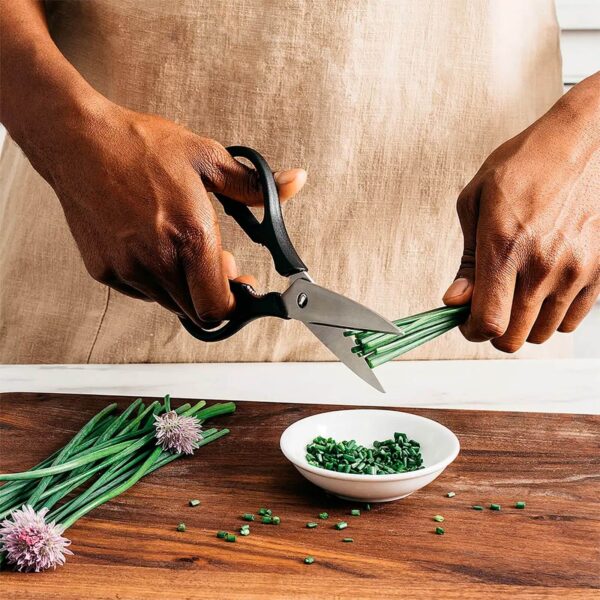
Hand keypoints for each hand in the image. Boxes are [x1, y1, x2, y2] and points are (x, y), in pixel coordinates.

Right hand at [37, 99, 306, 325]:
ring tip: (184, 247)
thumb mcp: (206, 158)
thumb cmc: (140, 146)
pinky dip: (156, 280)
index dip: (236, 304)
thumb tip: (295, 182)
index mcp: (190, 237)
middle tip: (217, 261)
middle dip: (214, 294)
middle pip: (197, 312)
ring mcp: (127, 270)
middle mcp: (157, 261)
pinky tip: (155, 246)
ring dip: (185, 286)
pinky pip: (141, 292)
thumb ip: (254, 184)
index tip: (242, 285)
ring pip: (170, 304)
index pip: (219, 307)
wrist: (76, 140)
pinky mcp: (103, 271)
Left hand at [443, 75, 599, 351]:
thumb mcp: (476, 202)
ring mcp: (576, 271)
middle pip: (514, 338)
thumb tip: (455, 300)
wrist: (586, 140)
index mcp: (504, 246)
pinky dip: (554, 316)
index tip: (467, 322)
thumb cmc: (526, 164)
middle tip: (490, 310)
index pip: (488, 321)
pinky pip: (573, 320)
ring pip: (544, 333)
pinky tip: (544, 291)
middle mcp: (542, 265)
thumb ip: (467, 260)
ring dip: (525, 324)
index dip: (472, 330)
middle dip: (494, 331)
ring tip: (518, 297)